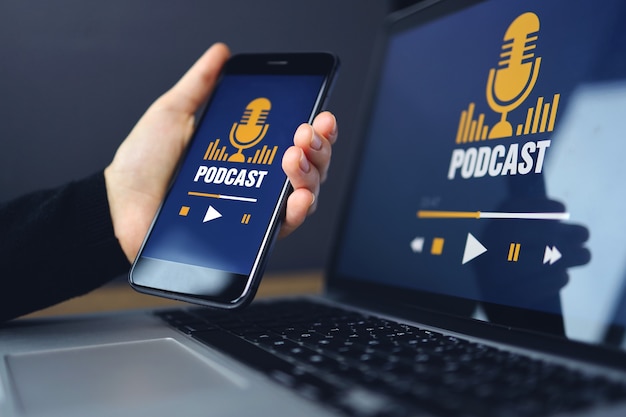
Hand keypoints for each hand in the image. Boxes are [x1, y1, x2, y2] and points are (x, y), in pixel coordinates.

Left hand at [104, 43, 337, 262]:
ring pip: (303, 195)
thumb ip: (200, 85)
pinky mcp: (246, 237)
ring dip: (310, 173)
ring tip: (295, 155)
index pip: (294, 142)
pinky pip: (282, 227)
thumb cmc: (142, 164)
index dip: (314, 129)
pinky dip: (297, 211)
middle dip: (318, 147)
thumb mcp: (173, 113)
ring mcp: (253, 210)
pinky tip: (297, 196)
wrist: (118, 204)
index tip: (318, 114)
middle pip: (308, 167)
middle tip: (306, 131)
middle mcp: (256, 181)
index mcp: (246, 153)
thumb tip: (221, 54)